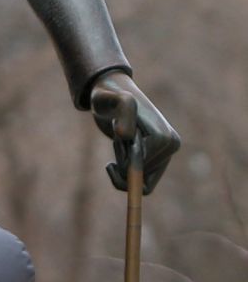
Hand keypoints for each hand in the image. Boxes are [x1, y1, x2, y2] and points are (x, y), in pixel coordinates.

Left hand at [90, 70, 180, 194]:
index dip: (124, 158)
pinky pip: (144, 185)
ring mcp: (166, 153)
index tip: (119, 135)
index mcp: (165, 137)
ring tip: (122, 142)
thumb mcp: (109, 99)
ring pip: (141, 183)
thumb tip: (126, 136)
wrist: (112, 96)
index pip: (140, 169)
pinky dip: (126, 179)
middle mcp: (171, 145)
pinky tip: (116, 161)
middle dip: (124, 162)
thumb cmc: (109, 98)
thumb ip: (123, 110)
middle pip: (142, 178)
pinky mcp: (158, 158)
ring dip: (124, 166)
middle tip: (120, 136)